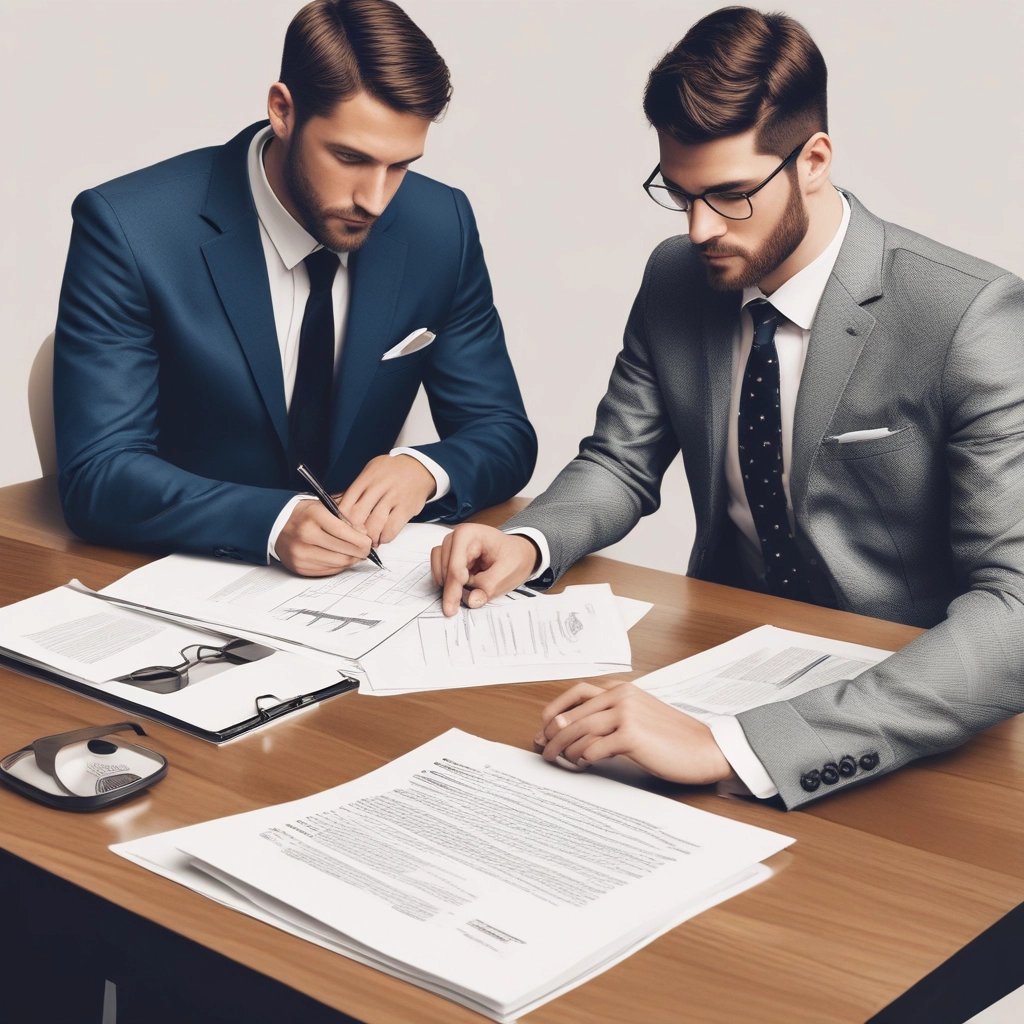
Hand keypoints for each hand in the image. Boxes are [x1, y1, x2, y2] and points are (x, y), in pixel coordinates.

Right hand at [275, 500, 371, 575]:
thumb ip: (346, 517)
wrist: (276, 524)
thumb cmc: (305, 514)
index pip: (345, 532)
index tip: (368, 542)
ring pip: (338, 564)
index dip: (362, 540)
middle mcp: (305, 535)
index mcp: (314, 516)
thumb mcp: (325, 506)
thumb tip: (364, 534)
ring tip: (355, 555)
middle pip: (344, 552)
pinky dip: (339, 567)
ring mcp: (301, 553)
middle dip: (360, 553)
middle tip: (366, 551)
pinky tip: (341, 559)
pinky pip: (328, 571)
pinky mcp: (299, 567)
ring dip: (351, 561)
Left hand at [335, 454, 435, 544]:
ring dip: (369, 538)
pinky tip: (382, 537)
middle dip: (354, 531)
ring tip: (368, 541)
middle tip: (354, 538)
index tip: (342, 528)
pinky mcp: (407, 508)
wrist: (420, 468)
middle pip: (358, 516)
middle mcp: (380, 487)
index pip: (346, 503)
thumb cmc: (391, 472)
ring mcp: (394, 497)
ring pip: (374, 525)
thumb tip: (335, 508)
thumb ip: (355, 490)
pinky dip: (384, 538)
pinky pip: (392, 529)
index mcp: (367, 478)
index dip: (341, 520)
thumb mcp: (370, 472)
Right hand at [430, 524, 539, 615]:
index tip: (451, 609)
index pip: (455, 566)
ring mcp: (451, 546)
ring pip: (438, 569)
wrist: (517, 552)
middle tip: (461, 604)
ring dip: (449, 584)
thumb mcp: (508, 572)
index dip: (453, 590)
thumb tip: (471, 600)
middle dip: (452, 588)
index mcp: (469, 534)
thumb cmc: (514, 557)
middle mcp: (455, 537)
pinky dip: (448, 582)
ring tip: (468, 590)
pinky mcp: (449, 556)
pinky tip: (463, 586)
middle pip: (444, 568)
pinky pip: (440, 571)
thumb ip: (488, 586)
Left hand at [534, 681, 734, 784]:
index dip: (556, 708)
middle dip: (552, 733)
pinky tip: (584, 764)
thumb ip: (612, 717)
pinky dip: (583, 757)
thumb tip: (574, 730)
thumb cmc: (673, 738)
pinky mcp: (631, 735)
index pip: (578, 692)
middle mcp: (622, 696)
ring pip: (579, 730)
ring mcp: (626, 714)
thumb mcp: (640, 717)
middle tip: (544, 748)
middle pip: (573, 713)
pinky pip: (594, 747)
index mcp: (623, 689)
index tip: (545, 726)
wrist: (706, 748)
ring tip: (557, 760)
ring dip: (563, 748)